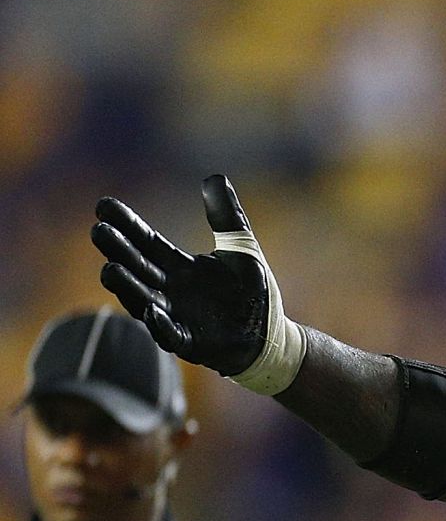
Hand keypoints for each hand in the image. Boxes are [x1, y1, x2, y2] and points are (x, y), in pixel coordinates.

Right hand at [91, 175, 306, 393]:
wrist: (271, 335)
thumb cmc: (252, 293)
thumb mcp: (242, 249)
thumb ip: (227, 217)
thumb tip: (215, 177)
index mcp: (179, 267)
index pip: (147, 242)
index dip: (127, 225)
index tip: (103, 205)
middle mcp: (171, 290)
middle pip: (138, 268)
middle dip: (118, 251)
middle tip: (99, 231)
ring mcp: (178, 317)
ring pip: (144, 301)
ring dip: (127, 287)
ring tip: (109, 270)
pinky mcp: (193, 343)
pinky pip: (172, 335)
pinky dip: (161, 324)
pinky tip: (152, 310)